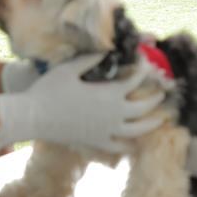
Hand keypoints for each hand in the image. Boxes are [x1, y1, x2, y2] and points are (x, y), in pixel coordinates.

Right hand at [0, 54, 164, 152]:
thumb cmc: (49, 90)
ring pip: (136, 131)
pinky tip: (134, 144)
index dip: (143, 69)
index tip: (146, 63)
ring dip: (150, 124)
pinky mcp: (96, 142)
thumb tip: (107, 50)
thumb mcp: (70, 68)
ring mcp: (106, 131)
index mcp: (109, 94)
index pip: (135, 80)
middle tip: (162, 92)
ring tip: (160, 120)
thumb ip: (91, 59)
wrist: (33, 117)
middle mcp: (113, 115)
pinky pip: (118, 146)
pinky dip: (129, 145)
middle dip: (155, 98)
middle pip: (143, 108)